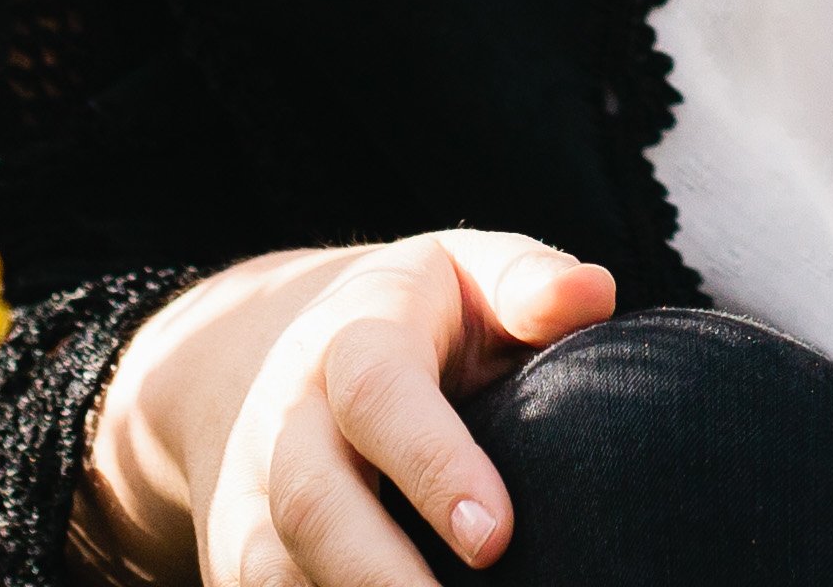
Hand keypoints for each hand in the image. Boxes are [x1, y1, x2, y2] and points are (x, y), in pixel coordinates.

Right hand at [92, 232, 616, 584]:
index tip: (495, 538)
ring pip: (275, 568)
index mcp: (353, 336)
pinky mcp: (239, 556)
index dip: (433, 465)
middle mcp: (289, 416)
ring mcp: (251, 493)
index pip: (379, 394)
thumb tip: (593, 292)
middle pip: (312, 501)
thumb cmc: (419, 322)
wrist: (268, 353)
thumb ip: (528, 284)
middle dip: (378, 574)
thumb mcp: (469, 276)